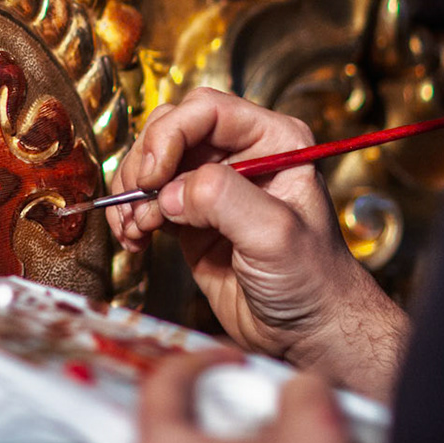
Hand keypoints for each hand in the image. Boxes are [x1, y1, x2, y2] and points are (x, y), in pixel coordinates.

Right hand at [108, 88, 404, 395]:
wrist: (309, 333)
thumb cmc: (313, 281)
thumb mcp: (275, 233)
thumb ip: (225, 199)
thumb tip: (171, 191)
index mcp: (274, 141)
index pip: (205, 109)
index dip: (170, 135)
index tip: (153, 177)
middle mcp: (241, 155)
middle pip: (172, 129)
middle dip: (146, 163)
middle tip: (139, 202)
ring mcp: (213, 187)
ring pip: (152, 163)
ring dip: (132, 194)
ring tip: (134, 229)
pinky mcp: (192, 219)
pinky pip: (147, 201)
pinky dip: (131, 216)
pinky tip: (134, 240)